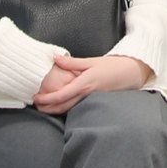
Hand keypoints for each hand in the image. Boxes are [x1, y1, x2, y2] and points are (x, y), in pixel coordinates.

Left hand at [34, 52, 154, 114]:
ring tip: (43, 107)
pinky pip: (76, 107)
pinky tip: (59, 105)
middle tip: (35, 105)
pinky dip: (65, 108)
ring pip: (69, 109)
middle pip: (62, 106)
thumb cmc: (112, 66)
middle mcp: (86, 95)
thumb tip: (55, 58)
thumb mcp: (91, 61)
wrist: (131, 74)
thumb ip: (71, 62)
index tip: (36, 97)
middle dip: (47, 108)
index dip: (46, 99)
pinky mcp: (93, 101)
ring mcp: (90, 100)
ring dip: (54, 110)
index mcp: (84, 84)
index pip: (61, 95)